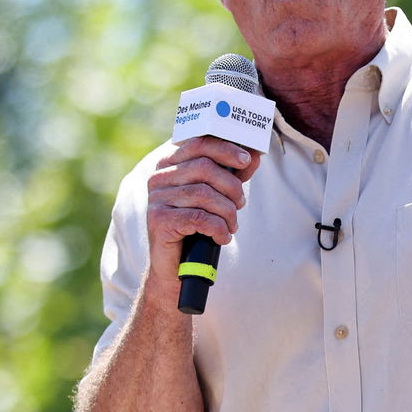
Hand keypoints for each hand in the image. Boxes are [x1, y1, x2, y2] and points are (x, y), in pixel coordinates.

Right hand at [144, 136, 260, 281]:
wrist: (175, 267)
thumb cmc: (196, 227)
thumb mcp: (217, 196)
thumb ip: (232, 175)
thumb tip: (254, 155)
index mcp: (170, 165)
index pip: (199, 144)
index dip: (226, 149)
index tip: (246, 160)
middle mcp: (159, 178)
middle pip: (205, 168)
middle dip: (231, 187)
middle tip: (240, 203)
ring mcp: (157, 199)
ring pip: (205, 194)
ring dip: (228, 212)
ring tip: (231, 225)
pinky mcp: (159, 220)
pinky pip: (199, 218)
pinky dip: (218, 228)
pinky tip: (222, 237)